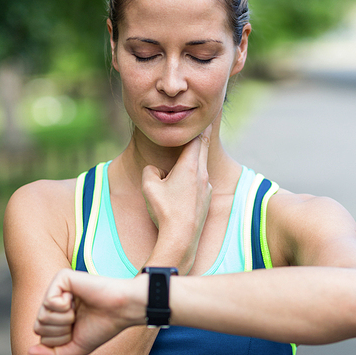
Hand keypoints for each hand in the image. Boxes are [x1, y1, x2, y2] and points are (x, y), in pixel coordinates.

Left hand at [29, 269, 146, 354]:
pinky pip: (49, 302)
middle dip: (60, 331)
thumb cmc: (102, 328)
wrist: (121, 311)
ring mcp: (57, 288)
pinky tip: (76, 299)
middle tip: (77, 320)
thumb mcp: (75, 348)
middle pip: (38, 326)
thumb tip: (29, 352)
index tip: (77, 330)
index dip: (59, 340)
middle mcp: (55, 301)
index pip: (41, 335)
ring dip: (64, 319)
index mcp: (57, 316)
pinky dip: (65, 307)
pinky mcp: (62, 278)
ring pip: (42, 315)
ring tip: (78, 310)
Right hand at [141, 127, 212, 271]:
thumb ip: (151, 171)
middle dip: (199, 139)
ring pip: (199, 169)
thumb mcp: (149, 186)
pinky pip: (198, 185)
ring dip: (191, 164)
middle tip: (200, 128)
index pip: (197, 139)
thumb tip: (156, 170)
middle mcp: (202, 175)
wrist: (181, 238)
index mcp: (190, 166)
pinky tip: (179, 193)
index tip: (203, 116)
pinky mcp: (205, 202)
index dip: (198, 126)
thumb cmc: (165, 210)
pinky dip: (191, 181)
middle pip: (202, 150)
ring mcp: (206, 189)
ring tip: (179, 166)